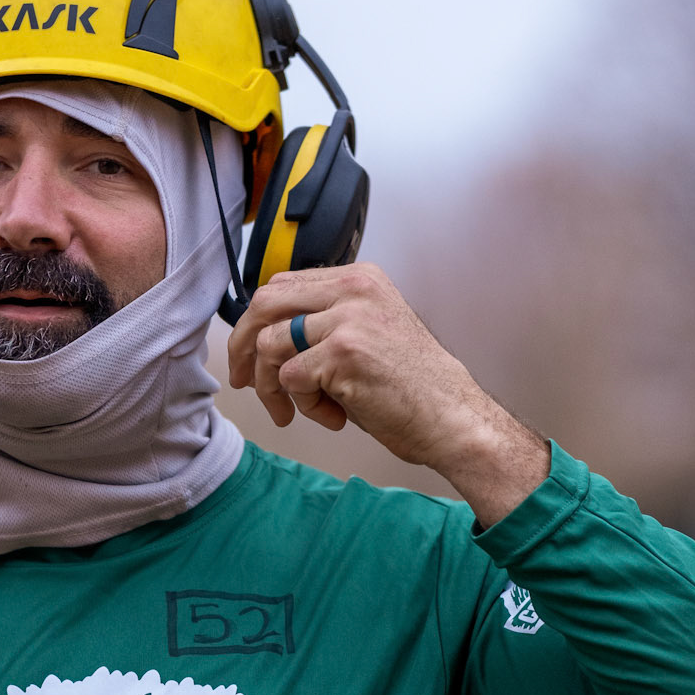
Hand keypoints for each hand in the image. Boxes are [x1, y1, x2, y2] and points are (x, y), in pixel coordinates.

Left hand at [226, 263, 549, 523]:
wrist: (451, 416)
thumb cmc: (412, 387)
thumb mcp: (368, 334)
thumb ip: (323, 323)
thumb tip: (264, 338)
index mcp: (359, 278)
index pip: (281, 286)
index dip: (255, 324)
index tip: (249, 357)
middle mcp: (352, 288)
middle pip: (264, 304)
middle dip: (243, 348)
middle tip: (244, 382)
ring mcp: (347, 318)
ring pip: (269, 345)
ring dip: (276, 387)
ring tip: (303, 410)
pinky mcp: (342, 352)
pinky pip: (291, 379)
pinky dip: (304, 406)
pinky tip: (335, 417)